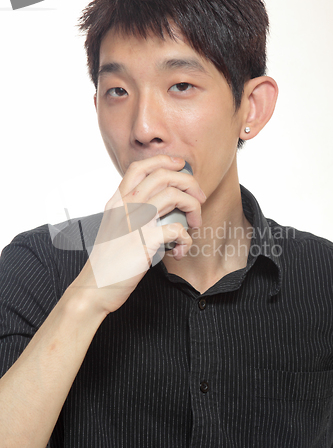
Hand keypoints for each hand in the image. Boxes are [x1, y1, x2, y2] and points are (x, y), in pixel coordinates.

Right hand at [68, 155, 205, 315]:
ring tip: (194, 224)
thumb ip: (131, 213)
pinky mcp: (144, 242)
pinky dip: (186, 239)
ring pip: (173, 196)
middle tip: (199, 198)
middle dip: (189, 182)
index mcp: (117, 201)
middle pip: (162, 176)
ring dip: (193, 208)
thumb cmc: (107, 260)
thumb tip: (161, 209)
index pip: (139, 168)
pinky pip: (177, 229)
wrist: (95, 286)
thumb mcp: (114, 227)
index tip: (180, 166)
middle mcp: (124, 206)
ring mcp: (134, 222)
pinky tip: (180, 250)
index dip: (163, 161)